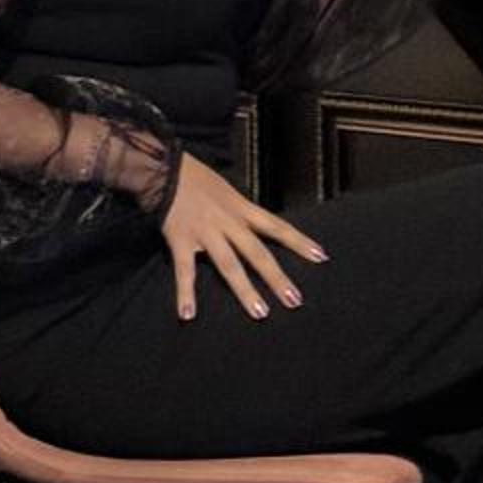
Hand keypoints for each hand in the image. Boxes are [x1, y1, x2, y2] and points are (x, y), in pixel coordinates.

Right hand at [160, 153, 328, 322]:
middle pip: (258, 253)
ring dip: (245, 291)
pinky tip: (188, 315)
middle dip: (277, 278)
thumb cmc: (194, 177)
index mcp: (241, 208)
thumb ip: (239, 211)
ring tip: (260, 313)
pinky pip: (185, 271)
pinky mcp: (181, 239)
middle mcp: (228, 221)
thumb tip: (255, 227)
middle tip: (294, 301)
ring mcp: (205, 232)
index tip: (320, 257)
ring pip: (230, 265)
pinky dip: (185, 294)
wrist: (163, 166)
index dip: (299, 242)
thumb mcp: (226, 190)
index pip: (277, 226)